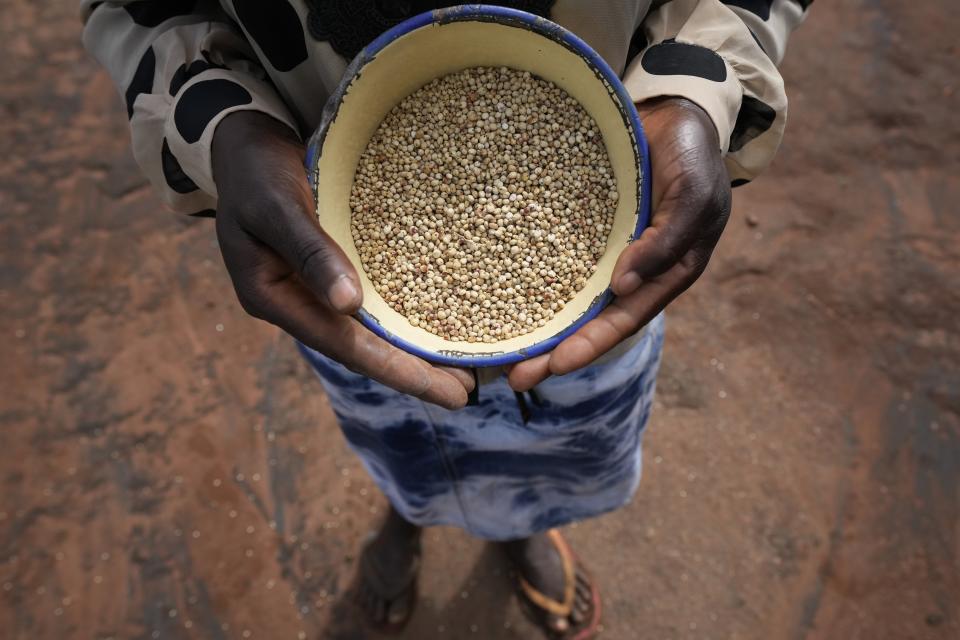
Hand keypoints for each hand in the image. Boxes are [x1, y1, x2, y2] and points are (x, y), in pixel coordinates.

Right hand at [211, 111, 472, 408]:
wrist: (242, 139)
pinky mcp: (331, 268)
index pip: (344, 345)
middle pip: (360, 347)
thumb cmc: (254, 169)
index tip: (447, 395)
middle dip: (412, 372)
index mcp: (273, 298)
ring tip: (461, 368)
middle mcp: (297, 302)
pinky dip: (402, 313)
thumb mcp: (275, 205)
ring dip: (411, 348)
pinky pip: (370, 300)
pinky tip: (435, 320)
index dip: (397, 371)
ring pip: (368, 329)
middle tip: (466, 392)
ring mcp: (313, 288)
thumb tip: (349, 304)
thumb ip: (309, 251)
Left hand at [509, 97, 731, 390]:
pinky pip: (555, 259)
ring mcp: (605, 251)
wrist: (673, 111)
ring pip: (569, 297)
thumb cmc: (693, 155)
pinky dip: (532, 280)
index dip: (592, 344)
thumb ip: (666, 241)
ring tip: (501, 353)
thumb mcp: (693, 196)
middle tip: (515, 377)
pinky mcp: (582, 228)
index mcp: (665, 273)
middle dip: (556, 351)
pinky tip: (498, 295)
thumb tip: (625, 288)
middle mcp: (632, 271)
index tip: (557, 365)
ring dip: (540, 325)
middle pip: (591, 320)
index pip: (625, 318)